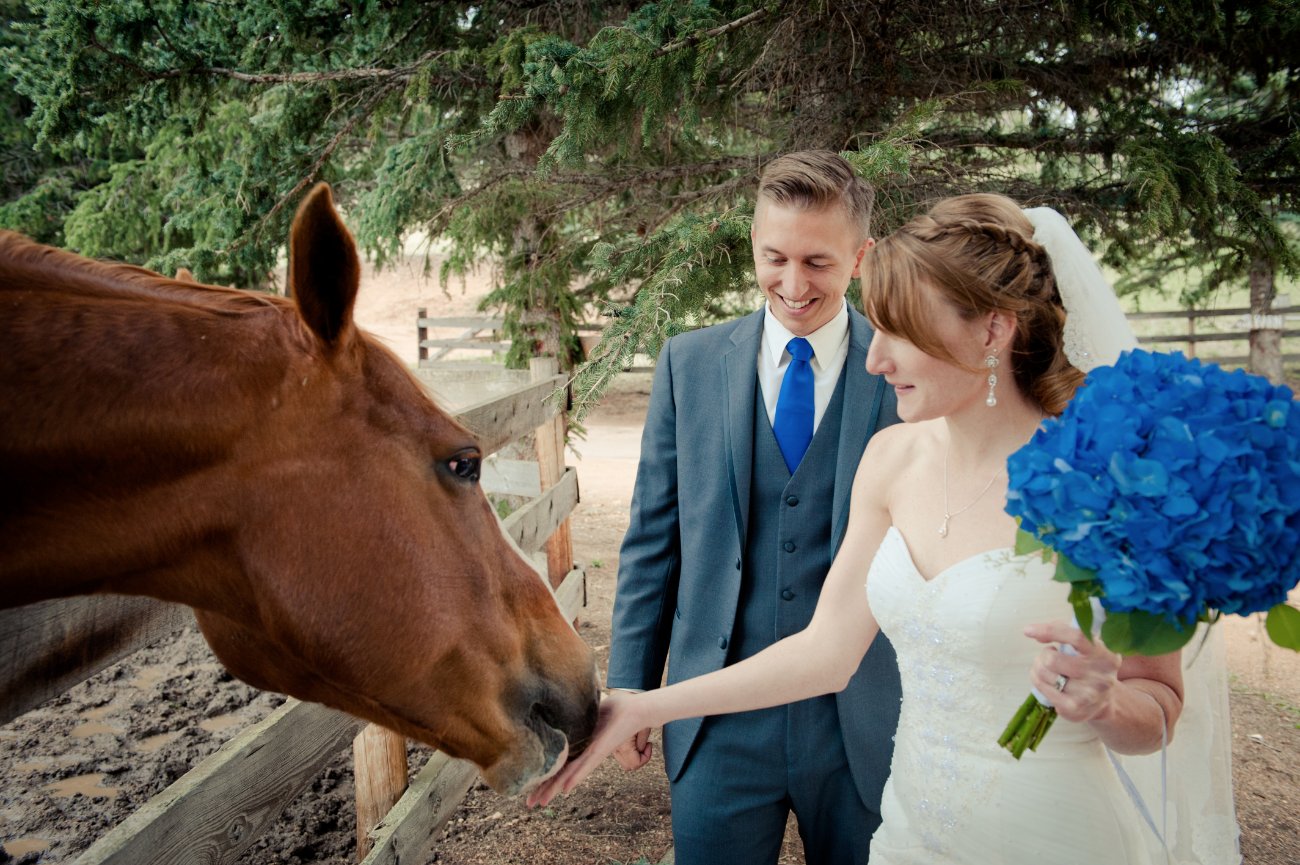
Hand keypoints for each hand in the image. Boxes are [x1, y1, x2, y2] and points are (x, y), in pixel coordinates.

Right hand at [526, 690, 649, 807]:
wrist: (638, 709)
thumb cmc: (619, 708)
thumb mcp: (592, 710)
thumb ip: (580, 713)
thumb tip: (568, 705)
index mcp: (582, 746)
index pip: (559, 764)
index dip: (545, 776)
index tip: (532, 788)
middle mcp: (586, 753)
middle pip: (561, 774)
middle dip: (544, 789)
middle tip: (529, 805)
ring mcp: (593, 752)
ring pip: (570, 774)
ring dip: (554, 788)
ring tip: (541, 802)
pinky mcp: (602, 749)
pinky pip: (586, 765)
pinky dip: (575, 777)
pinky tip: (564, 790)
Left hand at [1023, 620, 1122, 723]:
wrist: (1104, 701)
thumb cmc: (1090, 666)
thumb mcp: (1089, 647)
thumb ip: (1065, 633)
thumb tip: (1034, 633)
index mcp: (1105, 656)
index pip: (1077, 637)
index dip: (1050, 630)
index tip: (1028, 630)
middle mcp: (1100, 677)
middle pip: (1052, 659)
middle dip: (1043, 655)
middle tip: (1049, 656)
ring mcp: (1087, 695)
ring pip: (1042, 673)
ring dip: (1038, 667)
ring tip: (1048, 668)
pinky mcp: (1073, 709)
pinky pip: (1042, 688)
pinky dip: (1039, 681)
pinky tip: (1049, 681)